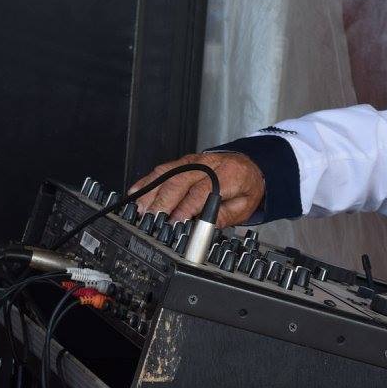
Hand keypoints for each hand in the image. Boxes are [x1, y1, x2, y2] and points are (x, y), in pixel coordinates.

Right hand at [129, 151, 265, 225]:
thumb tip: (203, 227)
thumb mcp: (245, 205)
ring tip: (140, 210)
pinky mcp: (182, 161)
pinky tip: (136, 193)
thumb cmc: (246, 186)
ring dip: (151, 192)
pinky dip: (147, 181)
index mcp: (228, 174)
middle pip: (179, 181)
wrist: (250, 165)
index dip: (186, 207)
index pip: (202, 191)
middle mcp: (208, 164)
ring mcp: (193, 160)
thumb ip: (224, 216)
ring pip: (167, 173)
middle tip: (152, 219)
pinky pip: (162, 169)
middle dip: (163, 202)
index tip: (175, 222)